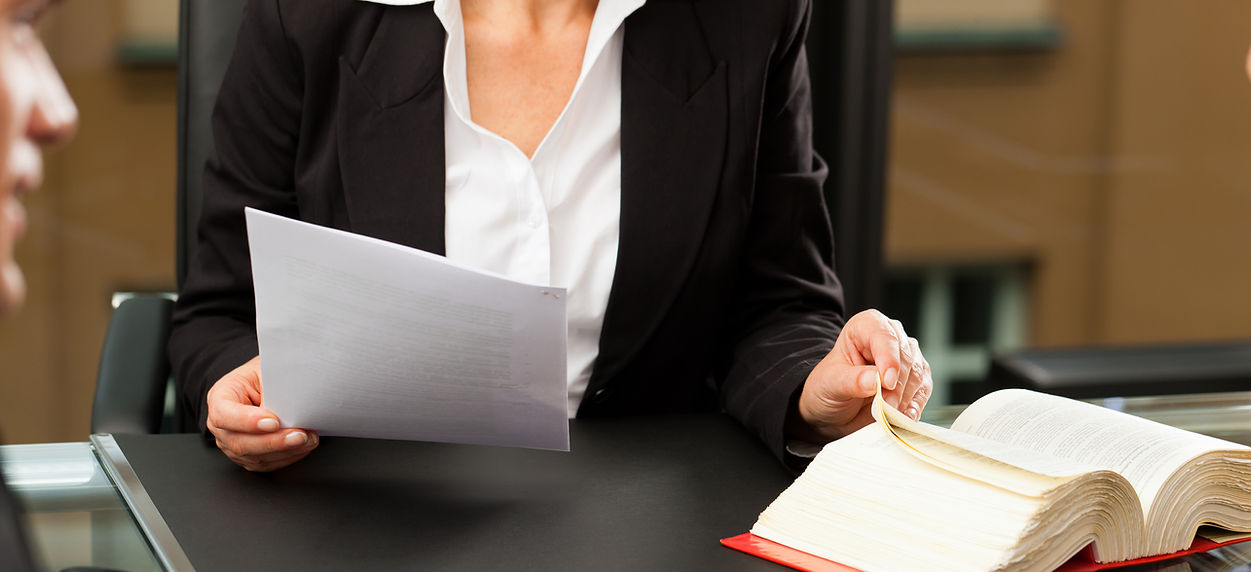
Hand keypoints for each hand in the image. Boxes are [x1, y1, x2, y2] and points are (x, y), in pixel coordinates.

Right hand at [206, 356, 318, 470]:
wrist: (262, 385)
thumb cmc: (262, 375)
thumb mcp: (266, 369)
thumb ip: (275, 385)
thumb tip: (295, 400)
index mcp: (220, 397)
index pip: (224, 415)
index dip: (248, 421)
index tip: (273, 421)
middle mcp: (222, 425)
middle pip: (240, 442)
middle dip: (273, 442)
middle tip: (299, 435)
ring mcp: (232, 444)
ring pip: (255, 457)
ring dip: (285, 451)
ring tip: (308, 440)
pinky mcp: (248, 456)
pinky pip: (266, 463)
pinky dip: (288, 457)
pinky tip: (303, 447)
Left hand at [788, 309, 932, 442]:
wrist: (833, 409)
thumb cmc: (828, 387)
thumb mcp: (830, 383)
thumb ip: (852, 380)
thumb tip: (875, 380)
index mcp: (866, 326)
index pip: (883, 336)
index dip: (888, 358)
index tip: (887, 382)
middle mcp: (890, 337)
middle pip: (905, 356)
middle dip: (897, 384)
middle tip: (885, 406)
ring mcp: (905, 358)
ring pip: (918, 373)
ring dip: (906, 397)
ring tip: (890, 414)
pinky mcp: (915, 379)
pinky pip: (923, 390)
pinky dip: (916, 405)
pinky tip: (906, 416)